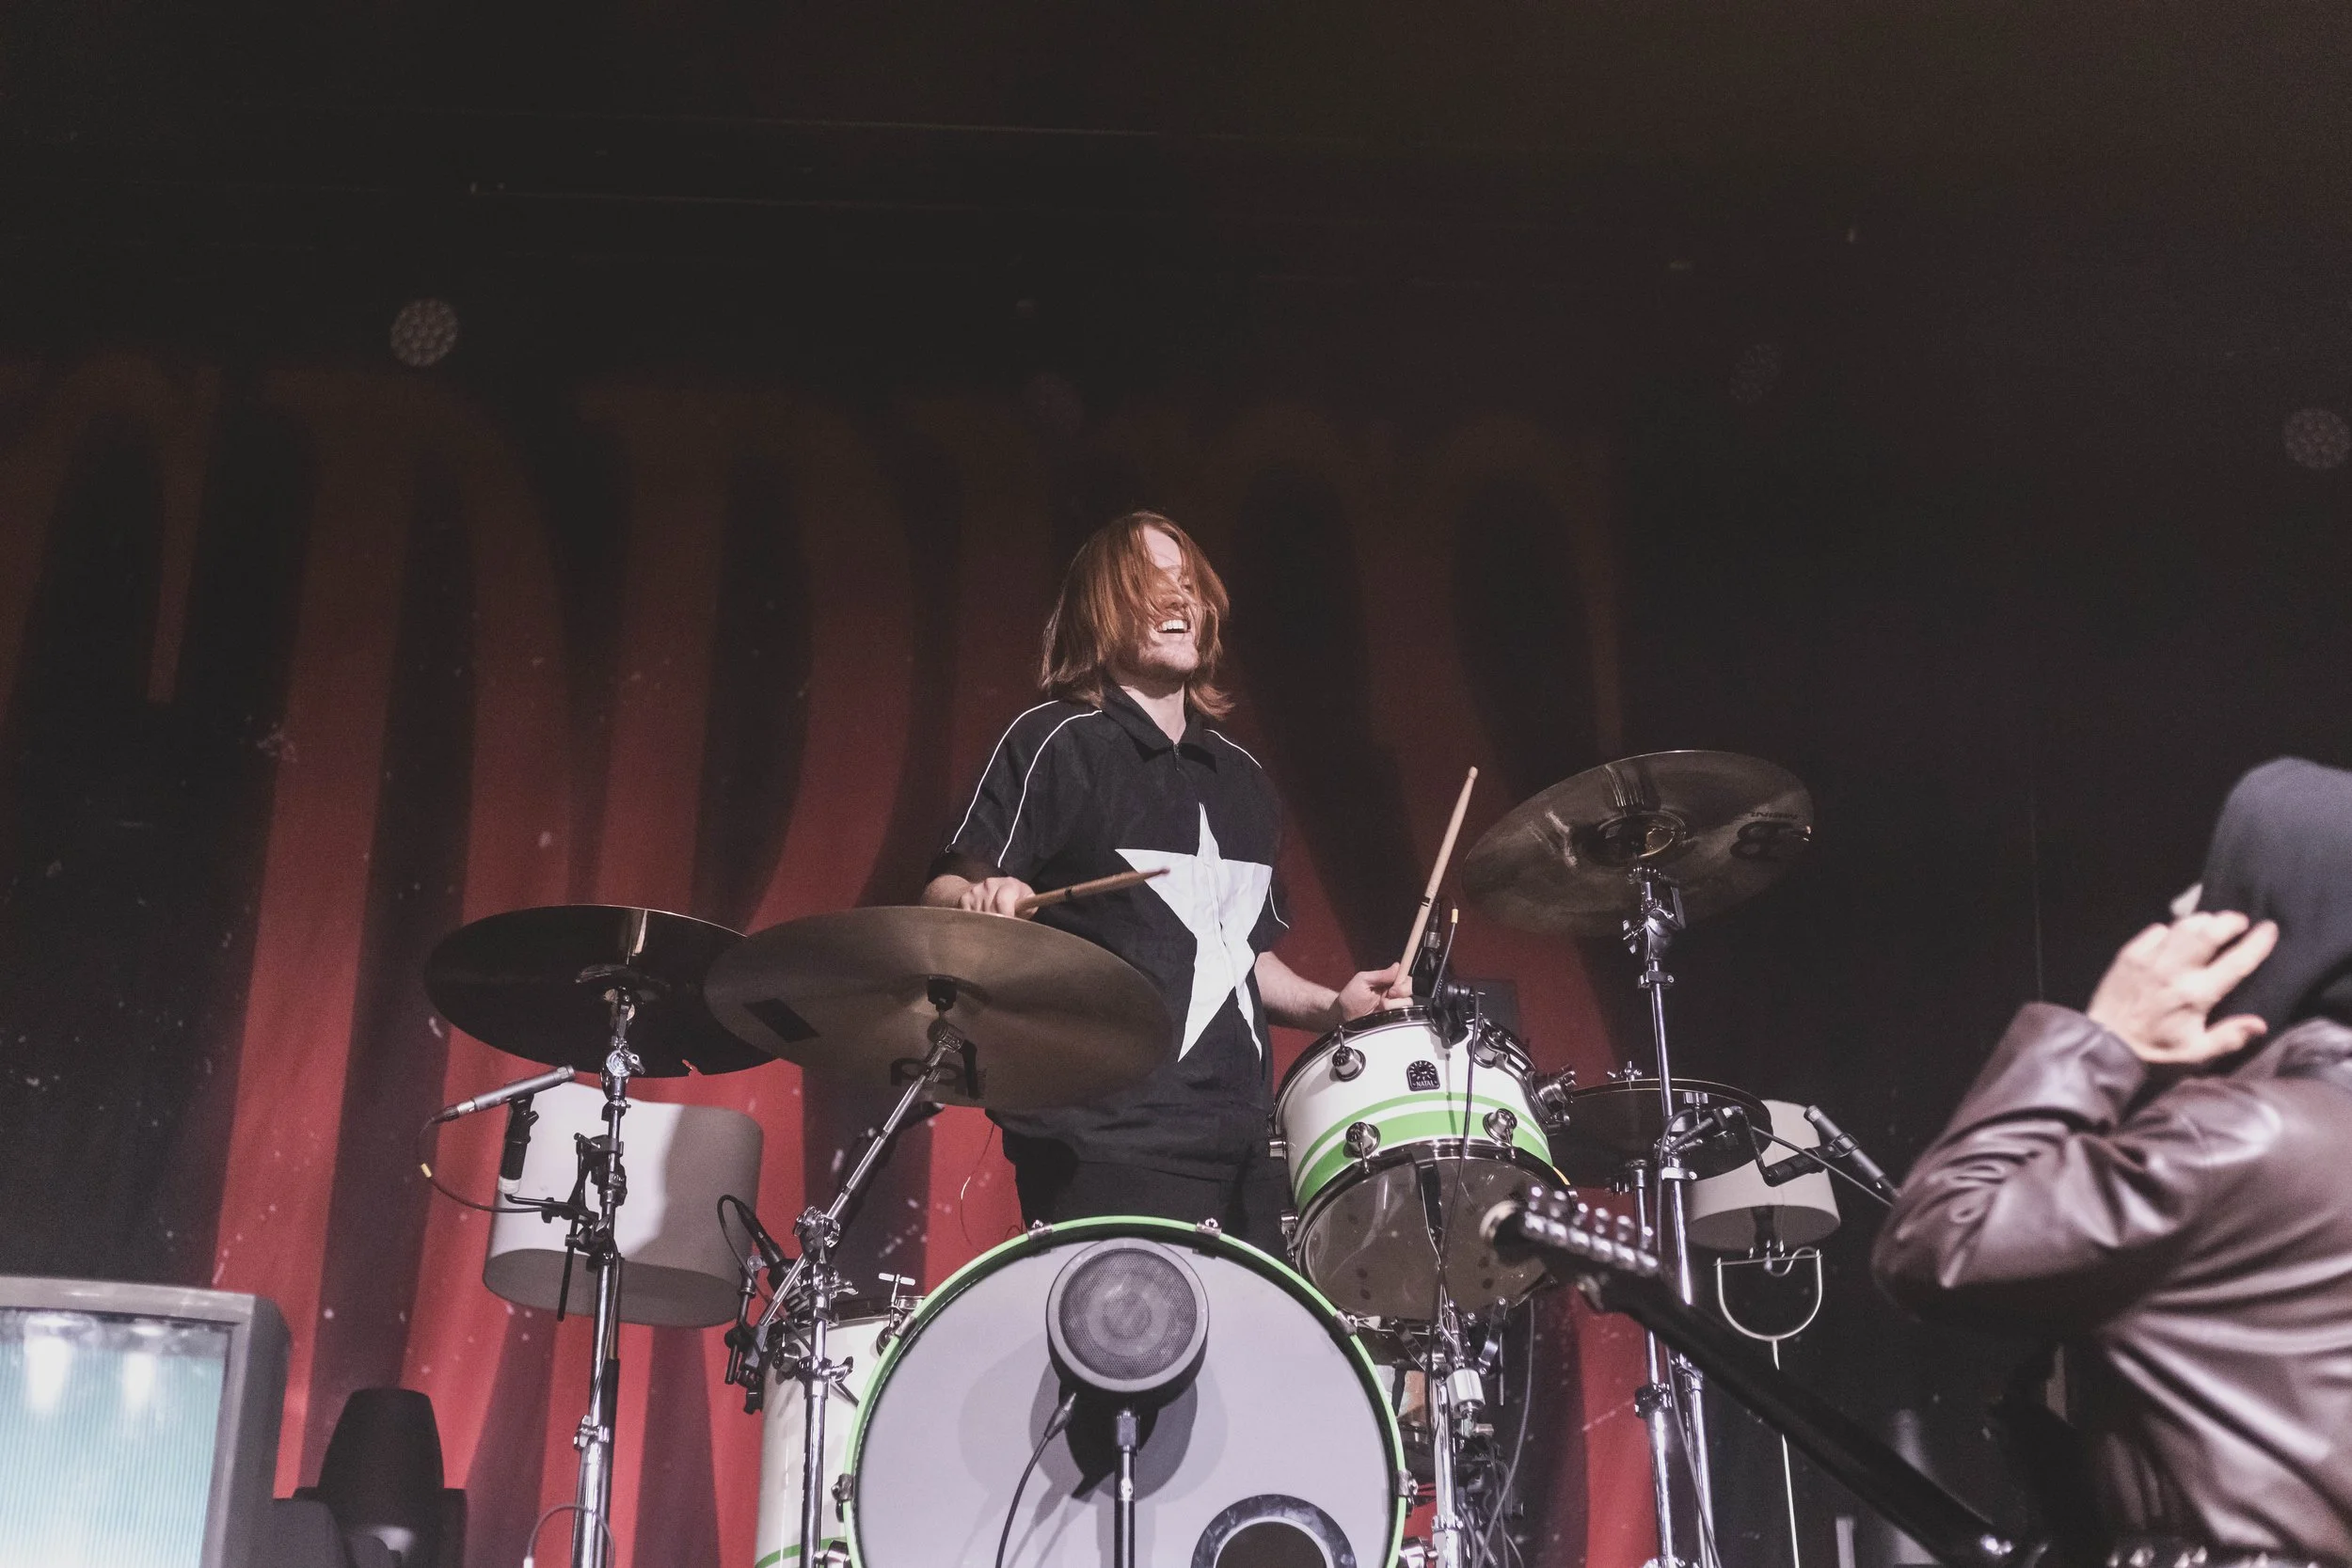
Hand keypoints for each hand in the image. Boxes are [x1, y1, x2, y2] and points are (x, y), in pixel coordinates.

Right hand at [957, 876, 1035, 918]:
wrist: (988, 889)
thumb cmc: (1013, 898)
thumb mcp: (1025, 898)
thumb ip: (1029, 905)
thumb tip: (1027, 908)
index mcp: (1009, 884)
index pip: (1002, 902)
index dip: (1006, 916)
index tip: (1009, 925)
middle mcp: (990, 884)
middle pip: (991, 912)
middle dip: (997, 923)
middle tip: (1002, 926)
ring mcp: (976, 891)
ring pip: (980, 916)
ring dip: (987, 923)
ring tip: (993, 922)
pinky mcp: (965, 898)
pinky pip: (969, 917)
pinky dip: (976, 922)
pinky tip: (982, 919)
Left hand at [1332, 964, 1406, 1024]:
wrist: (1344, 1016)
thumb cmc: (1351, 996)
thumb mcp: (1363, 980)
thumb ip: (1380, 974)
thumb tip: (1397, 966)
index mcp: (1387, 981)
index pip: (1404, 976)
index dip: (1403, 980)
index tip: (1394, 985)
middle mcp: (1393, 993)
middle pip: (1410, 988)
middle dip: (1402, 991)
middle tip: (1389, 994)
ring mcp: (1393, 1006)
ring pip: (1408, 1002)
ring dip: (1394, 1003)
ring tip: (1381, 1005)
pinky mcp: (1393, 1018)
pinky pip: (1403, 1015)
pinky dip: (1393, 1013)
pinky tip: (1382, 1012)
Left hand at [2086, 910, 2278, 1064]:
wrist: (2105, 1045)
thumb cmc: (2155, 1052)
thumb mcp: (2196, 1054)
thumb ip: (2229, 1037)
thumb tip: (2260, 1024)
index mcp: (2195, 995)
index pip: (2235, 962)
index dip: (2256, 943)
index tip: (2269, 929)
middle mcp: (2174, 972)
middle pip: (2208, 932)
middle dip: (2229, 921)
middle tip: (2239, 921)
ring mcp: (2149, 960)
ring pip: (2182, 926)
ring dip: (2202, 921)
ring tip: (2212, 923)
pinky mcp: (2128, 956)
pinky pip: (2155, 931)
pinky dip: (2170, 929)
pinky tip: (2175, 936)